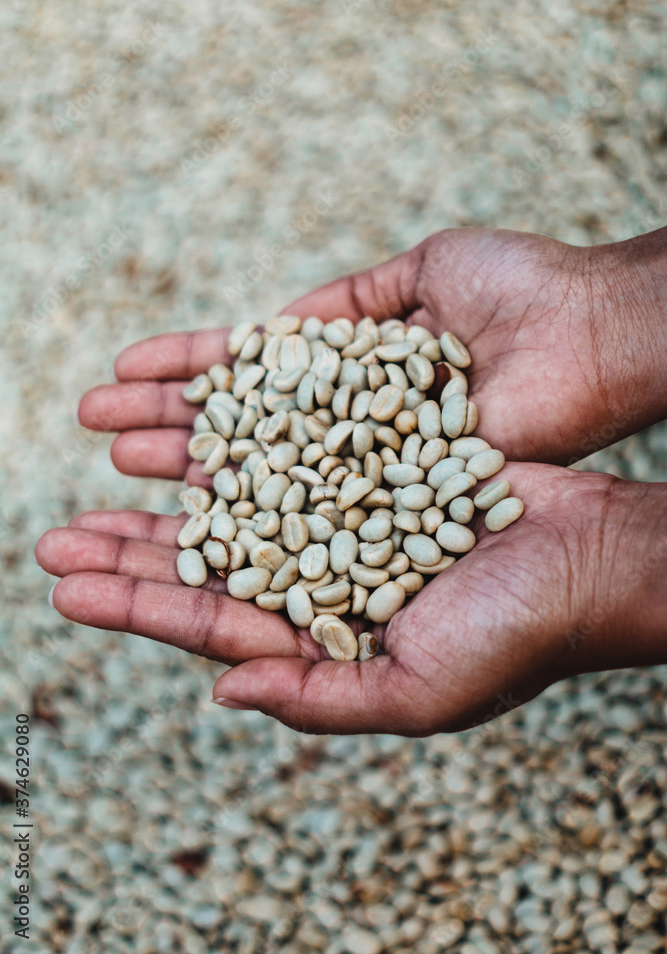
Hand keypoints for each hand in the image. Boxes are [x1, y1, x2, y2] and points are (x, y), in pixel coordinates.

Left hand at [35, 464, 665, 735]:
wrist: (595, 554)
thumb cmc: (519, 633)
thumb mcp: (418, 693)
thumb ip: (318, 696)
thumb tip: (220, 689)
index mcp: (327, 635)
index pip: (211, 619)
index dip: (135, 603)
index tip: (65, 586)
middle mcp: (325, 572)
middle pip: (210, 553)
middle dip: (131, 545)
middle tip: (53, 537)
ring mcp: (346, 507)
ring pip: (239, 484)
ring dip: (172, 469)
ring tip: (106, 446)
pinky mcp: (374, 450)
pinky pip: (293, 429)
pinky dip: (243, 417)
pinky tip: (195, 404)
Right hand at [77, 226, 666, 478]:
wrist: (591, 339)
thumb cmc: (519, 292)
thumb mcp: (424, 268)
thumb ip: (347, 301)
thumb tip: (273, 325)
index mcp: (350, 372)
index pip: (249, 372)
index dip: (186, 372)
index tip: (122, 374)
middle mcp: (351, 430)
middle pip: (241, 429)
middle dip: (164, 428)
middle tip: (92, 429)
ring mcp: (371, 473)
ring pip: (262, 478)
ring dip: (185, 473)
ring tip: (111, 470)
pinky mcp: (397, 510)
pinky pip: (316, 516)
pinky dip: (254, 518)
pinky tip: (191, 518)